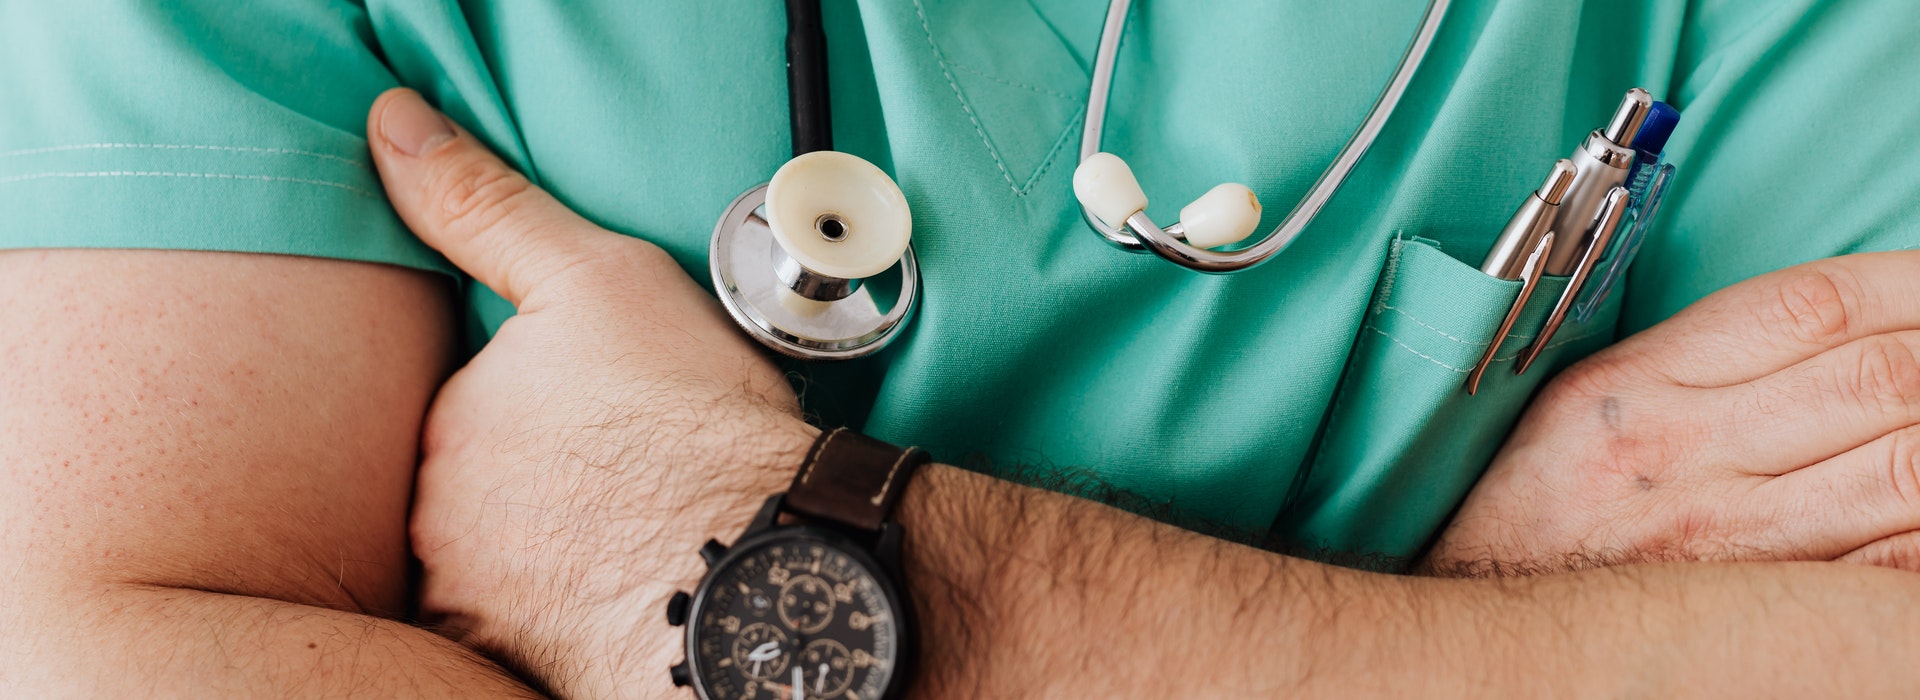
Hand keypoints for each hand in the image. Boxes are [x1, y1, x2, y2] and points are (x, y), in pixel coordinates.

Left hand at [366, 89, 817, 694]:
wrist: (761, 559)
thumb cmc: (692, 420)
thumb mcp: (594, 274)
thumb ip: (484, 207)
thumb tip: (394, 132)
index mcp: (451, 422)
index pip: (472, 408)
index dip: (545, 407)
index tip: (609, 414)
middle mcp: (439, 520)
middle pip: (477, 492)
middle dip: (537, 484)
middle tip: (628, 476)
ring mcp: (479, 601)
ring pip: (501, 565)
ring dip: (551, 551)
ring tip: (639, 538)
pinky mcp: (518, 663)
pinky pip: (528, 630)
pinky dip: (567, 614)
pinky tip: (628, 593)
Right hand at [1429, 251, 1919, 574]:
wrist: (1489, 644)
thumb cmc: (1530, 517)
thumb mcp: (1582, 407)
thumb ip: (1692, 357)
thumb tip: (1830, 326)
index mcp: (1634, 390)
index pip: (1811, 305)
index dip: (1910, 282)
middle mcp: (1685, 459)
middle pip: (1882, 379)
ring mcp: (1734, 546)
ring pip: (1912, 470)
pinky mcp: (1770, 615)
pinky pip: (1897, 567)